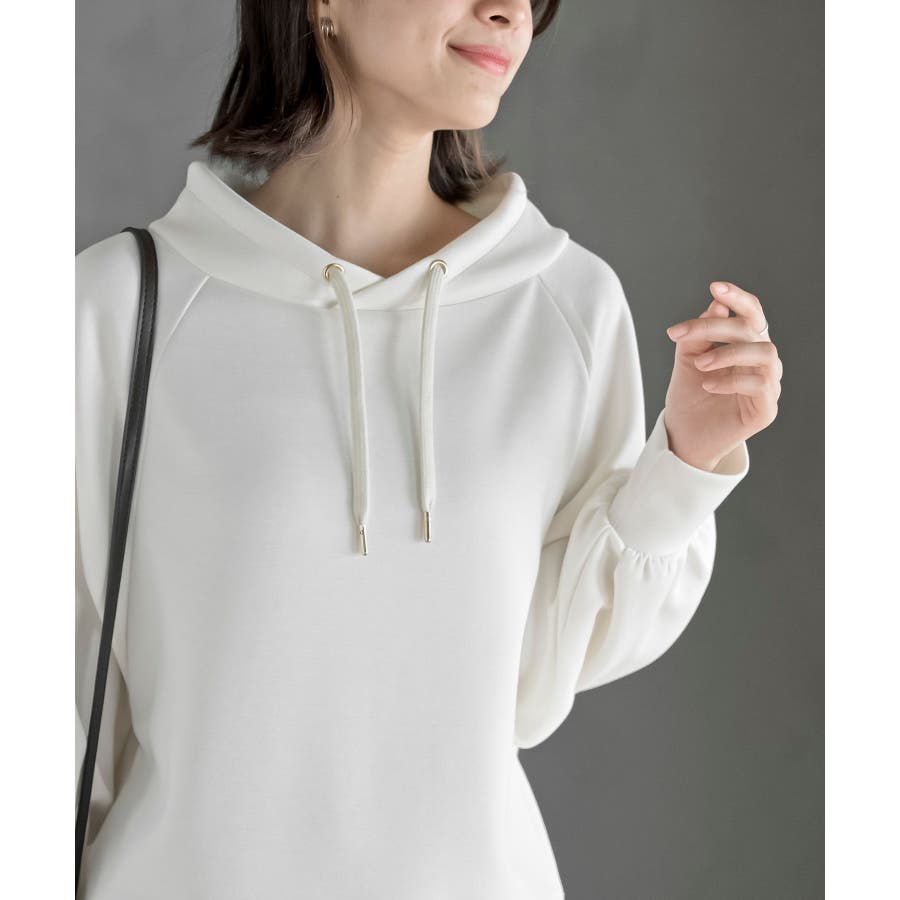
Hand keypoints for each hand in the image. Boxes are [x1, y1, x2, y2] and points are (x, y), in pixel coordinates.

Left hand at [663, 281, 781, 470]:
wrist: (683, 435)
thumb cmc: (689, 396)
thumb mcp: (687, 358)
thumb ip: (698, 334)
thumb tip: (716, 306)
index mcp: (746, 345)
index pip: (752, 314)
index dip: (738, 298)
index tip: (715, 287)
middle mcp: (762, 362)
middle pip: (753, 329)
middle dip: (716, 327)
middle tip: (682, 334)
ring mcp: (768, 385)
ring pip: (765, 353)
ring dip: (728, 353)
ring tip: (700, 364)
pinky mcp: (766, 410)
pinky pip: (760, 384)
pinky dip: (730, 380)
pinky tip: (708, 385)